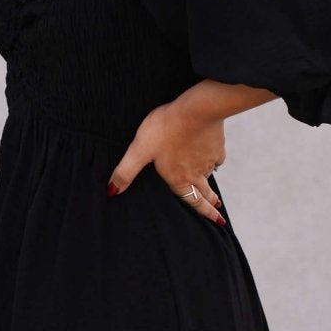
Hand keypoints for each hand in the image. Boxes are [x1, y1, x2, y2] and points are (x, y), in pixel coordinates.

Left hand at [107, 99, 227, 223]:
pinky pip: (216, 157)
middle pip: (205, 193)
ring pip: (210, 175)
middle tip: (218, 214)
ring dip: (211, 184)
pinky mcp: (216, 144)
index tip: (216, 221)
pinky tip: (213, 158)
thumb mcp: (140, 150)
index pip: (192, 201)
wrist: (197, 109)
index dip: (203, 213)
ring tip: (213, 189)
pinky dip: (215, 160)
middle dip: (210, 204)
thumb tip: (112, 191)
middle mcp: (197, 173)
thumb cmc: (166, 128)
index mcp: (179, 178)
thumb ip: (126, 171)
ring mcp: (208, 158)